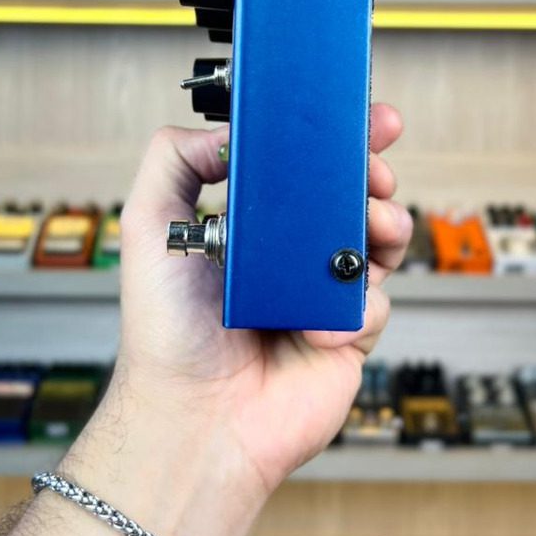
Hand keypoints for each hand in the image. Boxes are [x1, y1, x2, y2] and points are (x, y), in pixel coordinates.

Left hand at [61, 104, 409, 535]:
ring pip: (375, 240)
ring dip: (385, 221)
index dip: (327, 140)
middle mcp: (287, 256)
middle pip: (346, 196)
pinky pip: (376, 300)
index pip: (296, 167)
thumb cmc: (167, 334)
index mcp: (248, 227)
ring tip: (375, 220)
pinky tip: (328, 315)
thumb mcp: (150, 228)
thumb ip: (173, 161)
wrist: (197, 419)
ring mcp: (320, 294)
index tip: (355, 115)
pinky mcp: (347, 335)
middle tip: (375, 165)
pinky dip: (360, 299)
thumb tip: (223, 129)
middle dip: (370, 170)